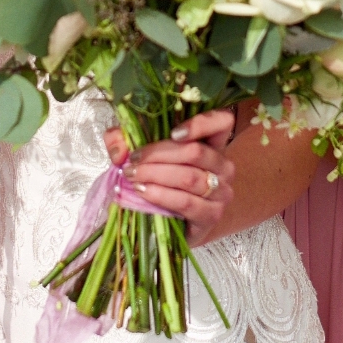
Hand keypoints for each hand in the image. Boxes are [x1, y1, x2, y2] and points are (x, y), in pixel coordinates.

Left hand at [103, 111, 235, 245]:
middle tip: (133, 161)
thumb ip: (123, 140)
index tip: (173, 132)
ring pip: (189, 177)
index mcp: (213, 141)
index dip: (202, 123)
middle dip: (158, 155)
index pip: (222, 121)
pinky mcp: (212, 215)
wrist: (176, 221)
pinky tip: (144, 192)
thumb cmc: (162, 180)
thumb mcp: (142, 152)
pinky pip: (186, 202)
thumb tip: (119, 151)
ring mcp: (221, 191)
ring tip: (133, 177)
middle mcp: (223, 165)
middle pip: (195, 151)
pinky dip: (161, 196)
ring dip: (156, 176)